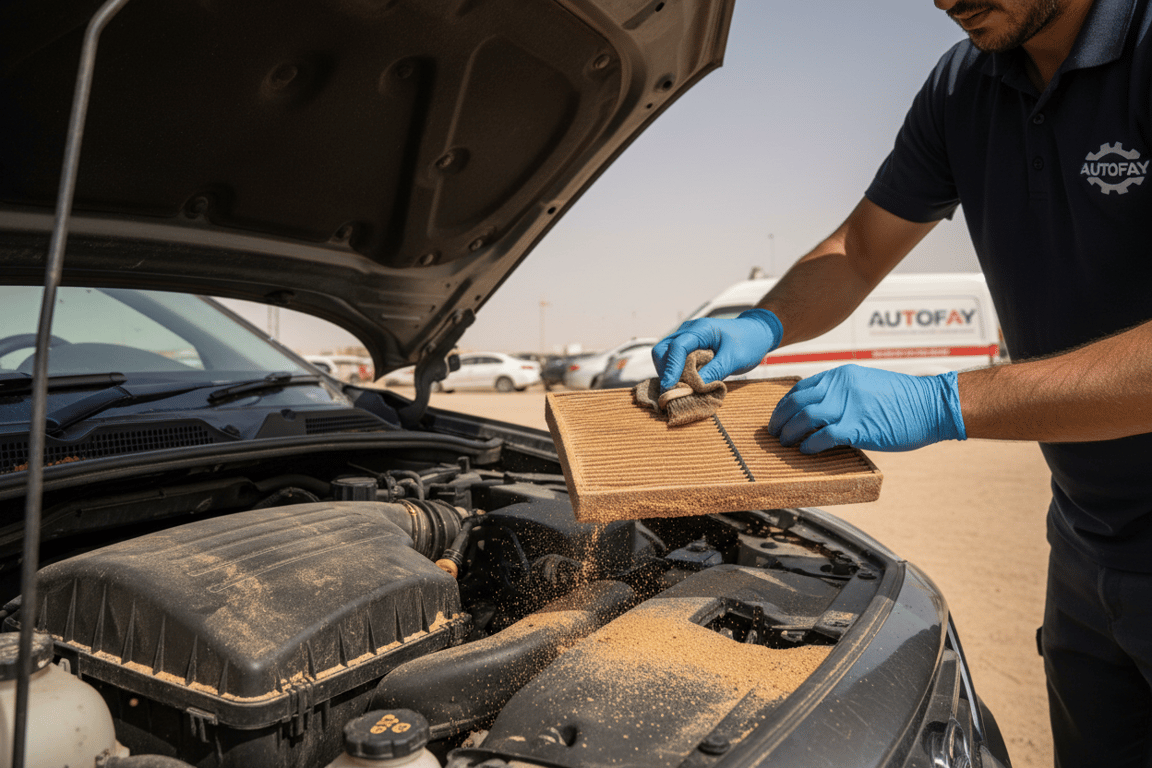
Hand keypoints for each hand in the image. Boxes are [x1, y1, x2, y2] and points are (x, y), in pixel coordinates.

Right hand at [651, 309, 781, 390]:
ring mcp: (687, 339)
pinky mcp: (689, 348)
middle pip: (663, 350)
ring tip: (680, 389)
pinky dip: (675, 373)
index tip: (669, 387)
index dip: (671, 368)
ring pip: (665, 355)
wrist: (756, 334)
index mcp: (700, 330)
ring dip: (669, 373)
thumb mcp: (735, 358)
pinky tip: (683, 384)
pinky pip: (674, 360)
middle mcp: (688, 332)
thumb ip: (715, 371)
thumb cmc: (748, 342)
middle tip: (673, 391)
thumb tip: (694, 387)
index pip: (677, 347)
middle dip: (665, 371)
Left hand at [767, 365, 965, 452]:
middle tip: (775, 433)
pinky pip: (822, 436)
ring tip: (785, 444)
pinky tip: (806, 451)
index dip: (785, 404)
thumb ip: (843, 393)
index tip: (780, 417)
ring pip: (804, 418)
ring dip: (790, 433)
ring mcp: (848, 406)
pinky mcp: (857, 427)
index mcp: (842, 375)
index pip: (801, 388)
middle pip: (796, 402)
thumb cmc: (904, 399)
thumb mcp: (867, 384)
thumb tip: (822, 410)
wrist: (932, 405)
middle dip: (780, 419)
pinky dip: (809, 445)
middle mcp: (840, 387)